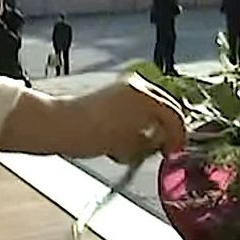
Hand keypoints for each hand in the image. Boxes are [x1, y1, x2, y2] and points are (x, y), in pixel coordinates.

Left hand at [58, 76, 186, 162]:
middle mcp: (140, 85)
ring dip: (153, 124)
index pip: (175, 116)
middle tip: (165, 150)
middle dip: (167, 129)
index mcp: (149, 96)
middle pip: (166, 108)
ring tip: (143, 146)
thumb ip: (154, 143)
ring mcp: (125, 86)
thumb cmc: (95, 135)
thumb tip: (162, 143)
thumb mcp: (131, 146)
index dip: (178, 138)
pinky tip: (128, 138)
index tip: (174, 153)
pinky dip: (139, 120)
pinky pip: (137, 105)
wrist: (62, 125)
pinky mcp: (113, 92)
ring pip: (151, 106)